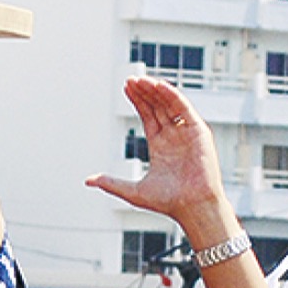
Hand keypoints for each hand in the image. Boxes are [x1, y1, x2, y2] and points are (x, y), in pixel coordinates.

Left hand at [86, 77, 227, 234]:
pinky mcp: (199, 132)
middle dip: (144, 93)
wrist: (192, 208)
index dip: (138, 101)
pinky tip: (159, 86)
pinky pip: (184, 109)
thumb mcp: (133, 190)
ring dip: (156, 91)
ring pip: (169, 104)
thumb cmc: (168, 202)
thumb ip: (111, 183)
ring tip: (140, 79)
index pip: (148, 116)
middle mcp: (174, 137)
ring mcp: (186, 133)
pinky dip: (173, 96)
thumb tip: (88, 181)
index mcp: (160, 146)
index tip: (126, 87)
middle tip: (129, 79)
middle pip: (157, 107)